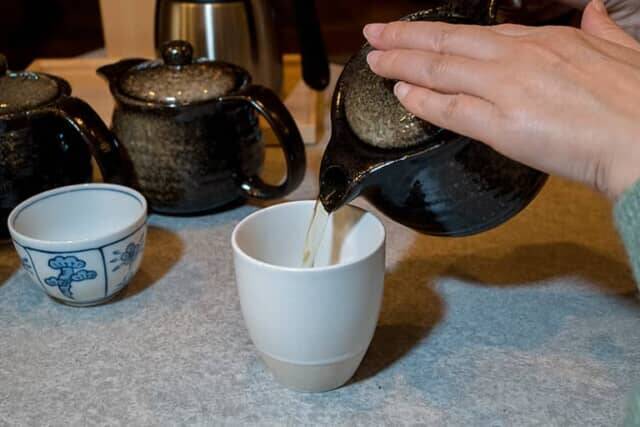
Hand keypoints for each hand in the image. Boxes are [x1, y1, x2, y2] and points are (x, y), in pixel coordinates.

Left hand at [363, 0, 639, 198]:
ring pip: (439, 69)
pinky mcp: (500, 125)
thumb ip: (599, 29)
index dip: (443, 35)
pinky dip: (421, 101)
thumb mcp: (622, 49)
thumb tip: (590, 10)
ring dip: (401, 64)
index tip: (420, 35)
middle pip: (447, 42)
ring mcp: (506, 88)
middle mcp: (518, 57)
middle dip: (404, 38)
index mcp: (545, 41)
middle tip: (373, 36)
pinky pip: (449, 109)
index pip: (480, 34)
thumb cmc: (637, 102)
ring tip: (375, 61)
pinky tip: (401, 96)